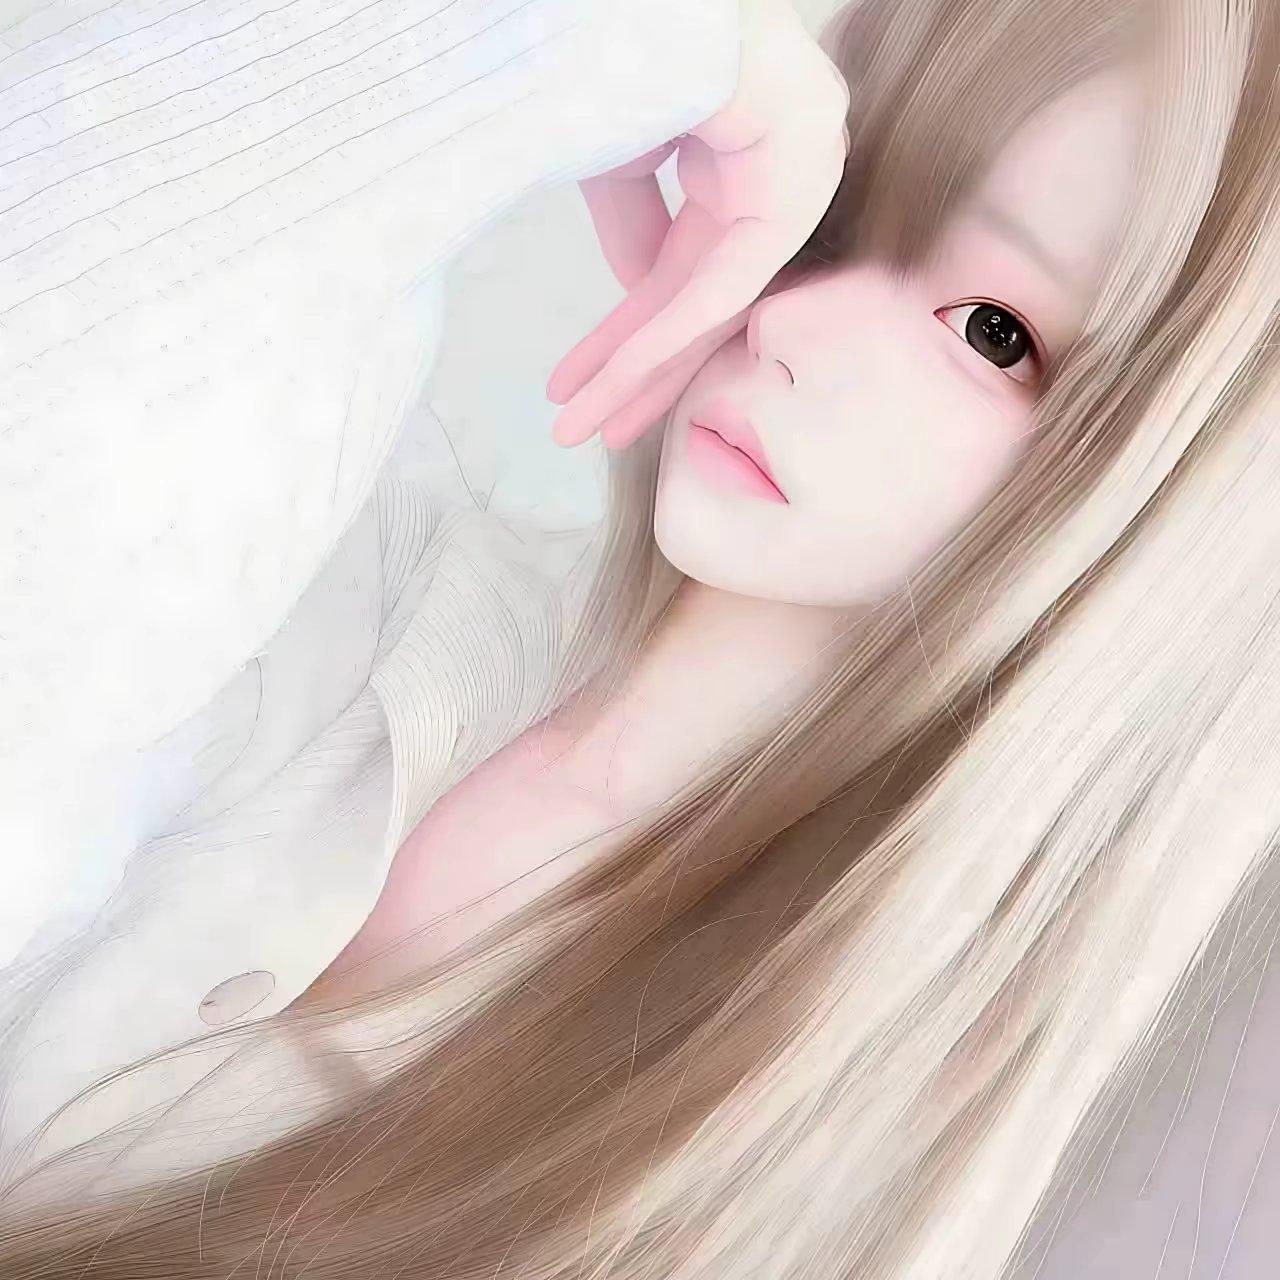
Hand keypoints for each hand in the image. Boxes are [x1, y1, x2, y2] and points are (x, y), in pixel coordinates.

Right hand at [546, 0, 849, 450]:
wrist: (640, 6)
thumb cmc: (628, 52)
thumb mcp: (617, 157)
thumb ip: (635, 231)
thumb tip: (640, 296)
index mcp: (732, 162)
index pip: (675, 272)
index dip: (622, 334)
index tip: (575, 383)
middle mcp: (770, 181)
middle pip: (695, 303)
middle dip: (636, 373)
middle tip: (591, 431)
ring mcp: (790, 185)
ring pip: (708, 307)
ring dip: (642, 371)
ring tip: (590, 429)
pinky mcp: (794, 191)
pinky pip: (724, 284)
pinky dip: (668, 333)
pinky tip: (622, 379)